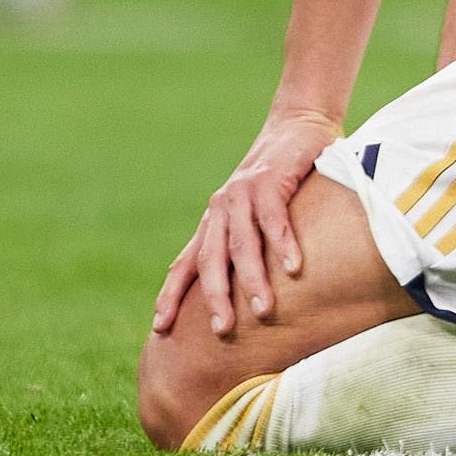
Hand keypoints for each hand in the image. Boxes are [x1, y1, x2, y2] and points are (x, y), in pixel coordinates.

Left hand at [152, 105, 340, 338]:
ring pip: (243, 244)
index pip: (187, 263)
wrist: (295, 124)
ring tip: (263, 310)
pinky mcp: (270, 180)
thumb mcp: (252, 214)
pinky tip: (292, 269)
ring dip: (253, 278)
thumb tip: (247, 298)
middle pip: (211, 259)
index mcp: (214, 222)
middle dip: (214, 297)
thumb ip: (247, 246)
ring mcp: (243, 194)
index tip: (160, 328)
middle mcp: (221, 209)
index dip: (172, 294)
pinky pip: (275, 218)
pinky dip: (283, 244)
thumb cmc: (277, 180)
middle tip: (222, 330)